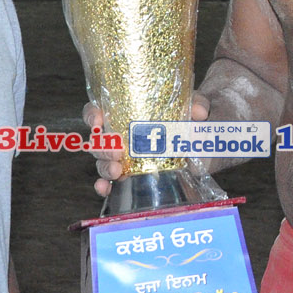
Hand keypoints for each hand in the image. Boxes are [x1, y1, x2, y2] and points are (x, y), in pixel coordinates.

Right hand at [89, 95, 210, 197]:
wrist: (200, 139)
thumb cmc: (189, 116)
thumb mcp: (194, 104)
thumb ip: (197, 104)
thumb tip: (199, 113)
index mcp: (126, 113)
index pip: (98, 111)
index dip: (92, 115)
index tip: (98, 119)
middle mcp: (119, 135)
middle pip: (98, 140)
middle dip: (102, 146)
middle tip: (116, 150)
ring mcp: (123, 157)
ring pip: (102, 162)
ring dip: (105, 167)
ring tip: (117, 171)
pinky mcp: (131, 175)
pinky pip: (111, 182)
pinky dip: (104, 186)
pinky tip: (106, 188)